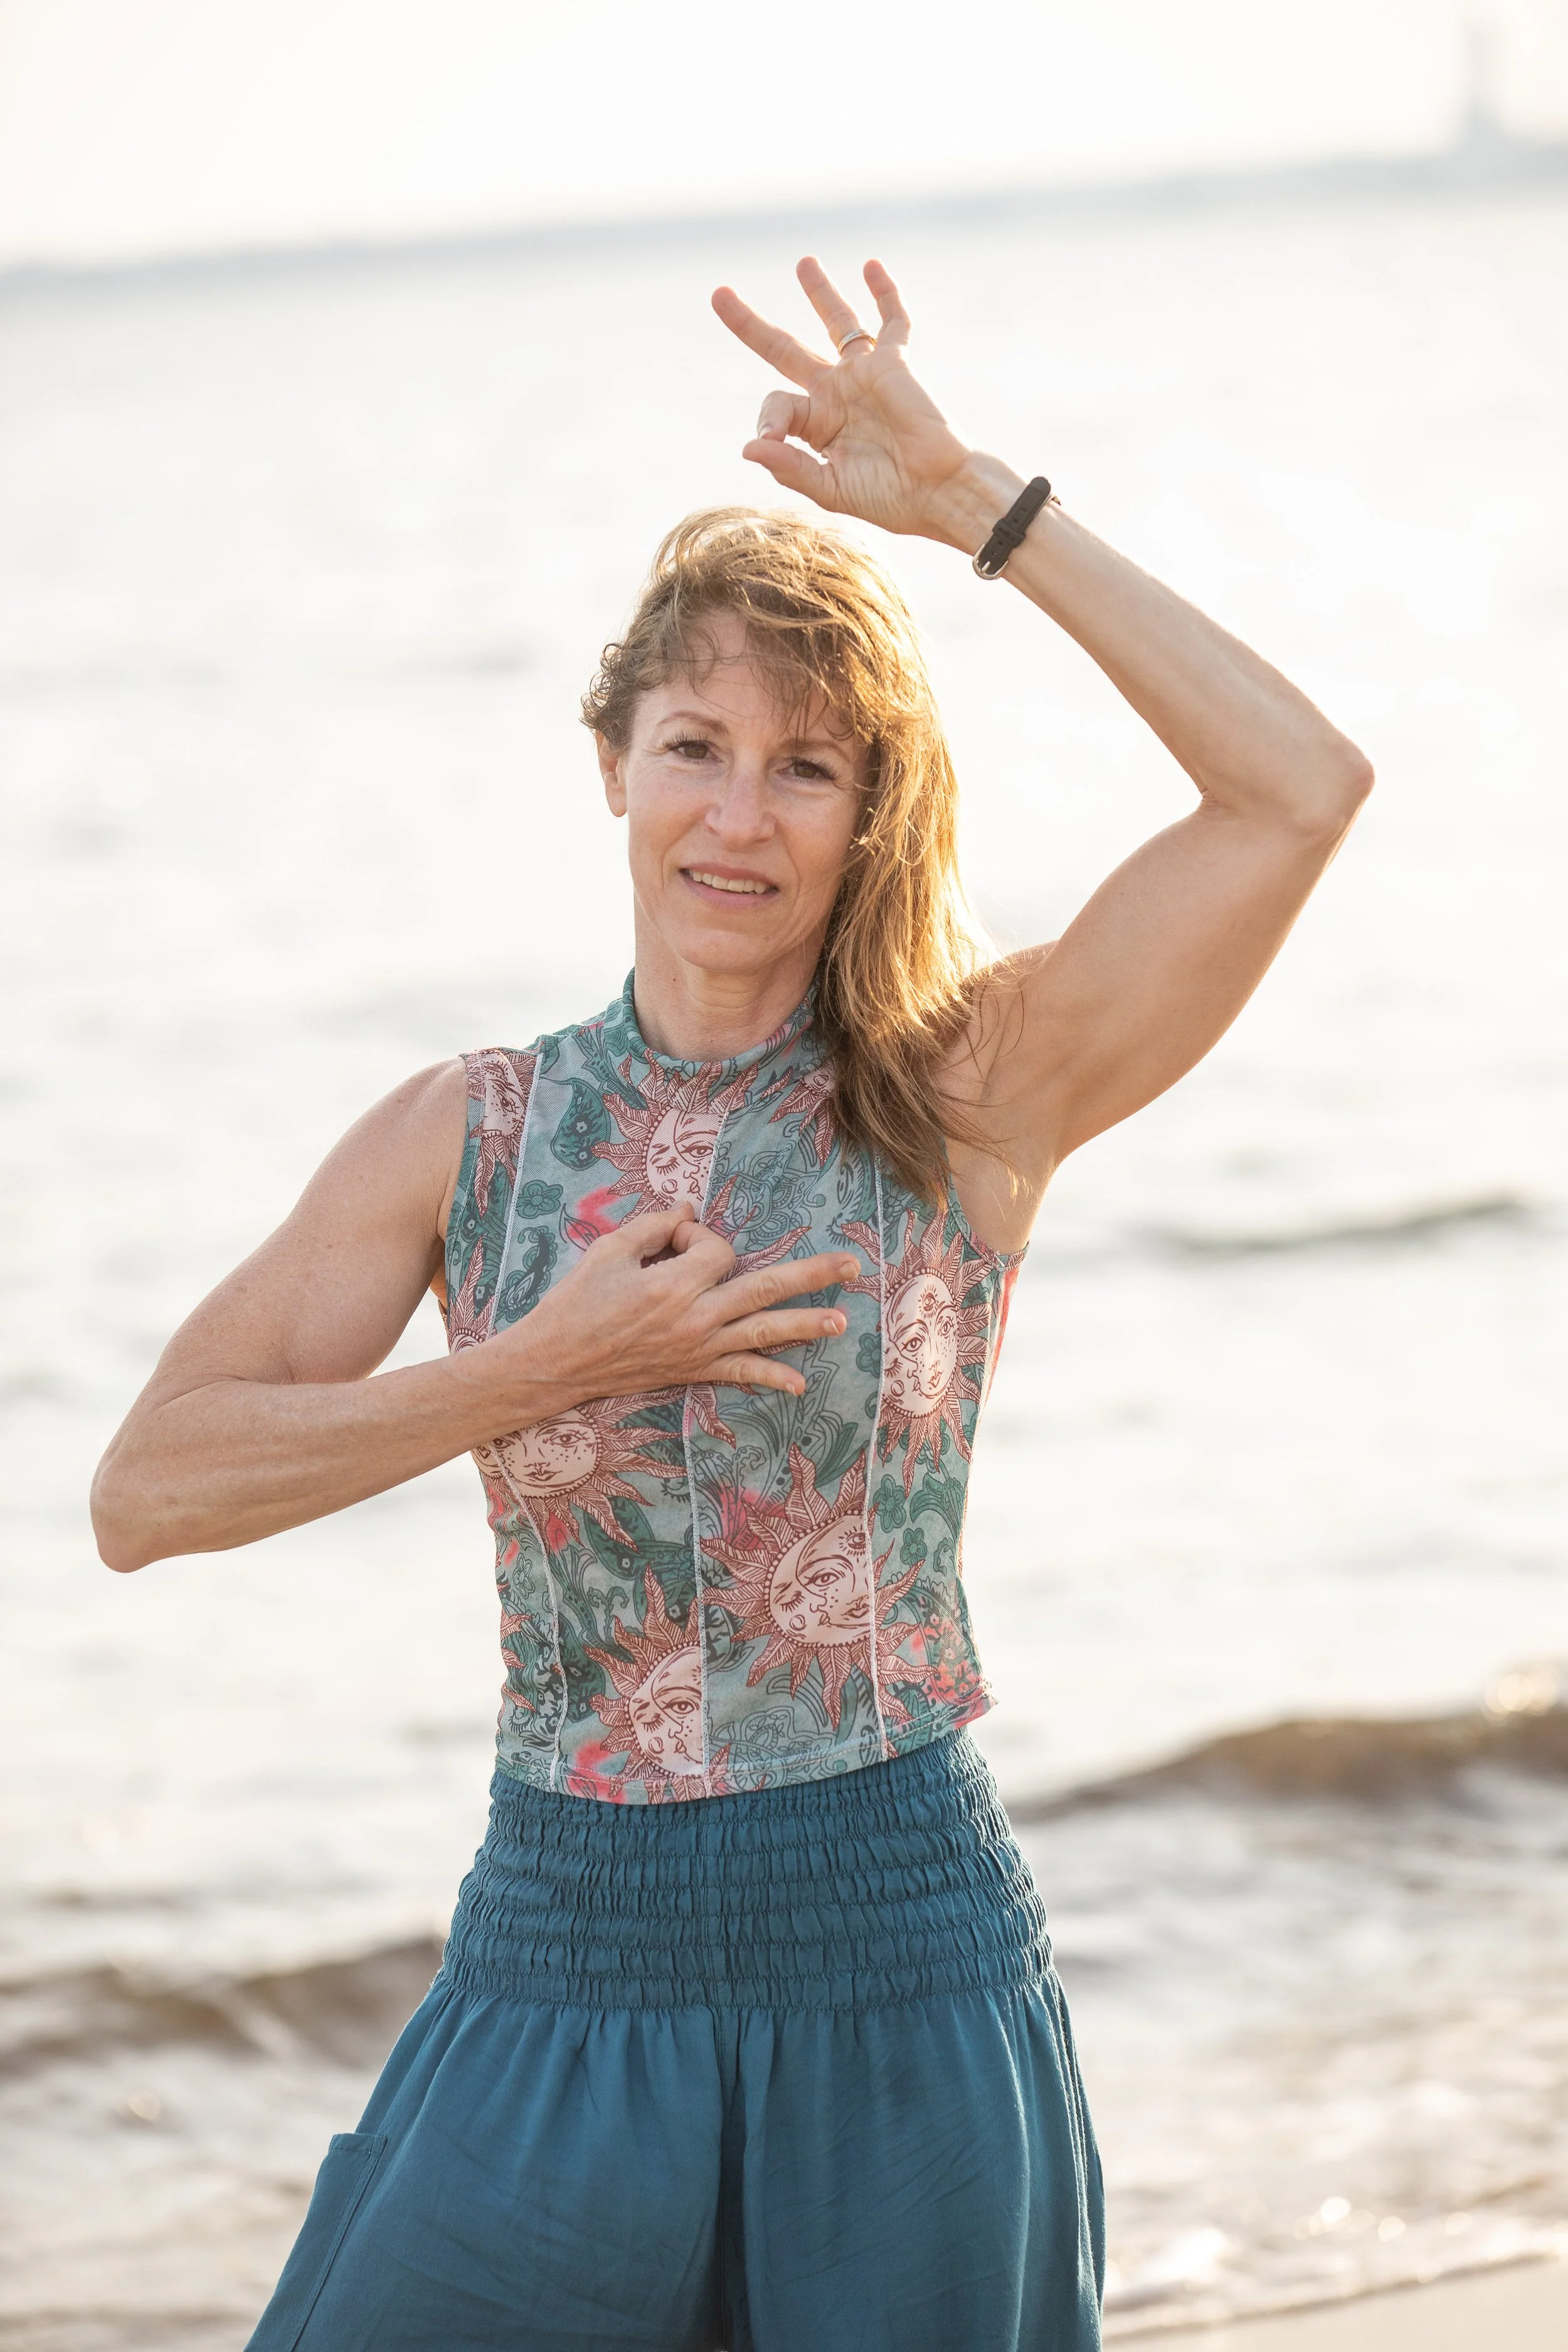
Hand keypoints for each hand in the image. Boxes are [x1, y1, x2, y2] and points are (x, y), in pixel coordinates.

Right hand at [470, 1206, 862, 1422]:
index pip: (716, 1249)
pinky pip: (739, 1373)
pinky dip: (769, 1377)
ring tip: (841, 1320)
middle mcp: (696, 1319)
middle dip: (812, 1275)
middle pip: (766, 1287)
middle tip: (852, 1265)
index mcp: (674, 1285)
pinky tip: (798, 1384)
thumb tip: (690, 1207)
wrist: (556, 1362)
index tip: (674, 1240)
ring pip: (763, 1332)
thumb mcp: (611, 1250)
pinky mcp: (691, 1370)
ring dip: (805, 1324)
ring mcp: (698, 1349)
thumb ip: (655, 1225)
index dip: (700, 1237)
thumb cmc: (577, 1302)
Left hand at [712, 257, 979, 541]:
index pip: (777, 404)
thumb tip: (749, 446)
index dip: (768, 418)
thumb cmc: (889, 499)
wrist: (939, 492)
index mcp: (816, 427)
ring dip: (820, 293)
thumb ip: (790, 468)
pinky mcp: (895, 363)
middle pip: (784, 349)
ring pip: (836, 323)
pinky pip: (891, 321)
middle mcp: (836, 395)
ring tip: (804, 263)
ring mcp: (865, 375)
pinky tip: (871, 267)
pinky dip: (884, 294)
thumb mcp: (831, 489)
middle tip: (719, 295)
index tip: (772, 438)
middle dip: (751, 324)